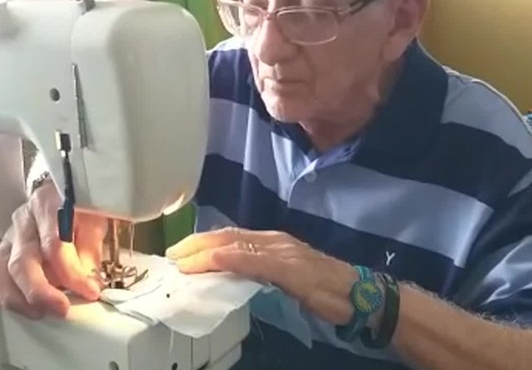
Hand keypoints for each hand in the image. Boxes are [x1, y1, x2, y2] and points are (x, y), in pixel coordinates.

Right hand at [0, 182, 107, 327]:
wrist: (60, 197)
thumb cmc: (77, 211)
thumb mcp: (93, 221)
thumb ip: (90, 252)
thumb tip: (89, 286)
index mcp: (46, 206)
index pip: (53, 244)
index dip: (72, 273)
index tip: (90, 292)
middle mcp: (22, 223)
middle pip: (21, 261)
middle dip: (40, 291)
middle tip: (61, 309)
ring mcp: (6, 240)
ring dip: (15, 298)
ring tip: (36, 314)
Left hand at [165, 227, 359, 325]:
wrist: (360, 295)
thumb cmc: (326, 289)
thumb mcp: (285, 279)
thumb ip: (261, 274)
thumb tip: (233, 278)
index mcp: (272, 243)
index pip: (231, 237)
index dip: (203, 242)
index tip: (180, 251)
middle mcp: (274, 241)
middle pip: (228, 236)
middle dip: (197, 244)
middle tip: (172, 254)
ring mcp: (282, 251)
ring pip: (236, 245)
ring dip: (205, 250)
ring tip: (182, 258)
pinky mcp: (290, 267)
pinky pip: (254, 260)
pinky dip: (231, 257)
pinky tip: (214, 259)